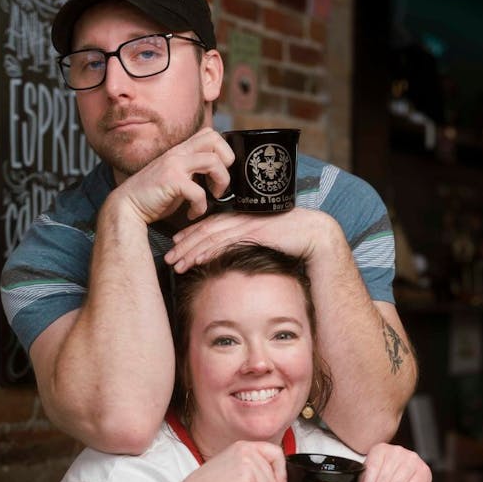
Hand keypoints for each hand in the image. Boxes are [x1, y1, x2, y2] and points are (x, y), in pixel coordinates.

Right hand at [109, 128, 233, 225]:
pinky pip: (199, 191)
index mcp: (180, 151)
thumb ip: (192, 172)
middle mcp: (178, 153)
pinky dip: (201, 206)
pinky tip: (192, 213)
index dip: (223, 151)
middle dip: (227, 161)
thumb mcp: (176, 178)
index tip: (220, 173)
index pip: (209, 135)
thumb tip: (214, 178)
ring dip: (220, 182)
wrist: (127, 207)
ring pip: (213, 161)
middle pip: (214, 138)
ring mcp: (174, 165)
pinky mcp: (171, 181)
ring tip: (213, 196)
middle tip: (221, 182)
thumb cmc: (152, 196)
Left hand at [164, 207, 338, 271]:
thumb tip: (237, 257)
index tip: (176, 245)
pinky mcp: (254, 231)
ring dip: (191, 251)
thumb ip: (248, 243)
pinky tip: (197, 259)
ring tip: (176, 264)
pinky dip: (210, 250)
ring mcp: (246, 223)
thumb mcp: (265, 239)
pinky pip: (226, 242)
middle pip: (204, 230)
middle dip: (184, 245)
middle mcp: (240, 218)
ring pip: (211, 236)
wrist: (314, 233)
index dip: (190, 234)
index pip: (209, 225)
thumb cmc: (292, 238)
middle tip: (168, 258)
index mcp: (241, 218)